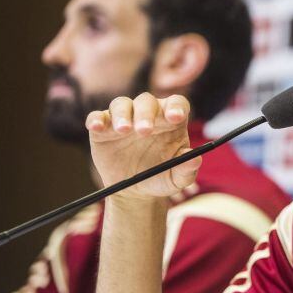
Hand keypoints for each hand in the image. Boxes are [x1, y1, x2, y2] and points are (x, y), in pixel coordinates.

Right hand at [86, 93, 201, 198]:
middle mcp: (148, 114)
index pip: (177, 103)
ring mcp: (124, 118)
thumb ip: (187, 170)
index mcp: (171, 121)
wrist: (135, 191)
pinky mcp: (103, 129)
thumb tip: (196, 159)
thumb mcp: (177, 179)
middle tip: (145, 131)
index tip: (176, 117)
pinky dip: (96, 119)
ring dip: (123, 114)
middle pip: (147, 101)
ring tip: (124, 130)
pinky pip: (97, 117)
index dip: (176, 107)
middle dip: (146, 114)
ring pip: (122, 104)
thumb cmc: (161, 177)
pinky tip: (97, 127)